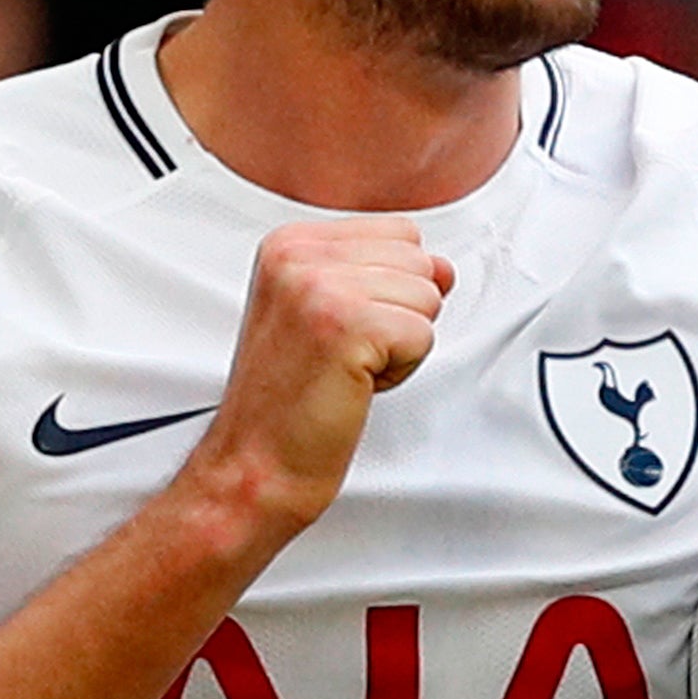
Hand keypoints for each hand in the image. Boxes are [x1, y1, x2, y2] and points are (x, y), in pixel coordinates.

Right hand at [189, 217, 453, 536]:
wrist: (254, 465)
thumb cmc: (286, 401)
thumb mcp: (327, 313)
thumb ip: (384, 275)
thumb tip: (444, 267)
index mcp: (289, 243)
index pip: (399, 233)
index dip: (389, 290)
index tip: (337, 329)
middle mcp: (298, 256)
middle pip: (419, 261)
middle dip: (398, 315)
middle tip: (341, 355)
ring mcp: (320, 286)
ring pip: (427, 296)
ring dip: (399, 345)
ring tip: (345, 369)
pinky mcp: (347, 325)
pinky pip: (423, 335)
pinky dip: (400, 370)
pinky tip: (353, 385)